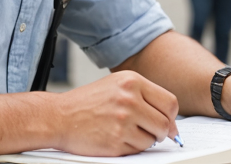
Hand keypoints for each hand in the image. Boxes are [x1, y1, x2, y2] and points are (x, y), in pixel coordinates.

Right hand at [53, 71, 179, 156]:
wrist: (58, 117)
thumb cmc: (87, 102)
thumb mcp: (116, 86)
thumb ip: (145, 98)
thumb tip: (172, 124)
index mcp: (131, 81)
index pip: (170, 102)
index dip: (171, 116)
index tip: (168, 123)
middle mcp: (129, 99)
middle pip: (165, 123)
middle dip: (161, 132)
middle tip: (150, 132)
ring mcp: (122, 121)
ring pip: (153, 139)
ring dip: (145, 140)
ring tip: (126, 132)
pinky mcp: (116, 140)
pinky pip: (138, 150)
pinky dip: (131, 148)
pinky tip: (116, 138)